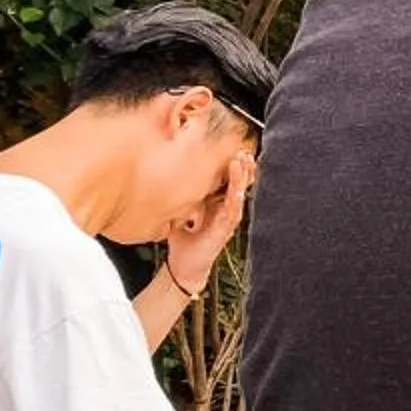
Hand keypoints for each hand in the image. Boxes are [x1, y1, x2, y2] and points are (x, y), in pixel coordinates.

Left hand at [165, 151, 255, 298]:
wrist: (184, 265)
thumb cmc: (183, 237)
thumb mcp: (180, 207)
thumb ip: (179, 191)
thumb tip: (167, 168)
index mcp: (216, 200)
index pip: (227, 176)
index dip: (232, 161)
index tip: (232, 144)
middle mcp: (225, 207)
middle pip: (239, 181)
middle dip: (243, 164)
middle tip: (244, 149)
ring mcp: (228, 218)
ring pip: (239, 193)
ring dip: (242, 177)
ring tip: (243, 161)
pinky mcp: (226, 230)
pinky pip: (233, 212)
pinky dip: (235, 199)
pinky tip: (236, 190)